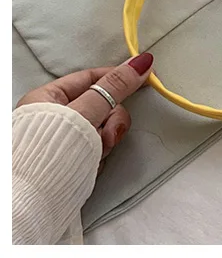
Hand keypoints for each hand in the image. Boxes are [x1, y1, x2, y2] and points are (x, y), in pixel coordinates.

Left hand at [16, 53, 153, 165]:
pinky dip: (99, 155)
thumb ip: (115, 87)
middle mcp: (54, 118)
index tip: (142, 77)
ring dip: (106, 140)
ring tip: (96, 154)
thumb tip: (141, 62)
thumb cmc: (51, 153)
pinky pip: (97, 147)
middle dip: (112, 121)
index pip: (91, 78)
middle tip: (110, 135)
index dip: (117, 78)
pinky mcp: (72, 160)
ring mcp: (64, 140)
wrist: (35, 204)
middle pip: (101, 106)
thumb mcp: (87, 112)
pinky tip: (91, 164)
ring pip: (102, 128)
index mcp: (47, 98)